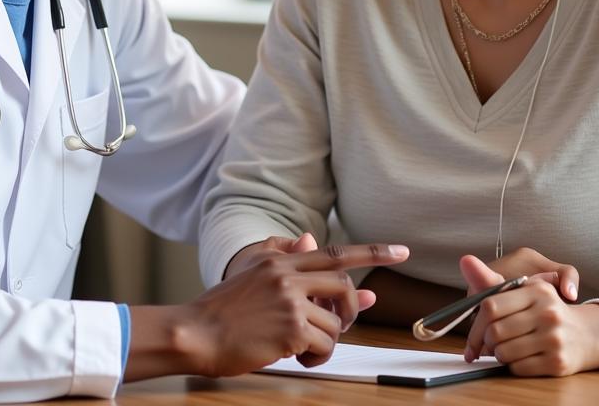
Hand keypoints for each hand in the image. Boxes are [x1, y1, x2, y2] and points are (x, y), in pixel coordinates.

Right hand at [184, 242, 408, 374]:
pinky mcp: (291, 329)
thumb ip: (283, 254)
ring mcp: (291, 301)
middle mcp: (288, 274)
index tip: (401, 250)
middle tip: (337, 323)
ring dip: (325, 342)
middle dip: (352, 310)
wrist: (197, 332)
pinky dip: (317, 357)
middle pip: (344, 287)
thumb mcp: (251, 271)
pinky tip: (296, 356)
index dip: (372, 251)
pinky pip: (325, 345)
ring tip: (300, 346)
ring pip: (336, 324)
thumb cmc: (223, 308)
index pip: (334, 252)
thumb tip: (311, 240)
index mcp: (280, 259)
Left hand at [461, 255, 598, 375]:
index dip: (476, 324)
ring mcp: (554, 338)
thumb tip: (465, 261)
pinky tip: (519, 360)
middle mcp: (547, 312)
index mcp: (536, 290)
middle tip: (487, 346)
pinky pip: (519, 368)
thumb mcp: (525, 292)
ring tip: (504, 350)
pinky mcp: (558, 362)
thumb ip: (492, 281)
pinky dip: (512, 366)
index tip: (472, 337)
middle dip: (485, 343)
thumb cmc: (546, 311)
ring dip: (498, 356)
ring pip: (505, 352)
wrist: (587, 335)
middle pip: (495, 331)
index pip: (491, 305)